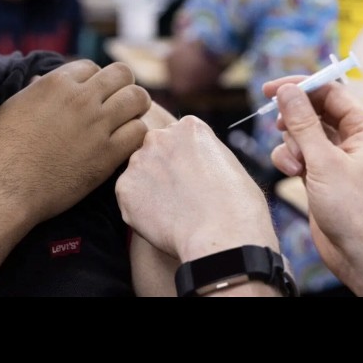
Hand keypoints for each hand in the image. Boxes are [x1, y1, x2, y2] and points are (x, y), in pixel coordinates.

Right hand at [0, 59, 150, 223]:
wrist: (0, 188)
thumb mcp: (14, 107)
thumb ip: (35, 92)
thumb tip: (41, 82)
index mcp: (56, 82)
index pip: (92, 66)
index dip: (93, 81)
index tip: (92, 96)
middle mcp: (81, 98)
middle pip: (122, 74)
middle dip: (122, 86)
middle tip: (116, 106)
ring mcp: (97, 126)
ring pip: (138, 98)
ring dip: (135, 108)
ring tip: (126, 122)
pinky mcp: (107, 156)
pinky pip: (139, 132)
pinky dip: (136, 135)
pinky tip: (124, 145)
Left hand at [116, 116, 277, 262]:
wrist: (222, 235)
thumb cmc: (238, 206)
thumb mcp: (228, 163)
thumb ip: (202, 155)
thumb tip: (192, 165)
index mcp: (188, 126)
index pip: (177, 139)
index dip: (186, 162)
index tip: (195, 181)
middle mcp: (158, 136)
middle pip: (155, 151)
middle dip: (163, 170)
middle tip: (181, 198)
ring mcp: (138, 161)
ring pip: (140, 174)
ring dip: (150, 189)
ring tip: (174, 212)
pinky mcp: (124, 188)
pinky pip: (129, 198)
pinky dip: (140, 210)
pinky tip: (162, 222)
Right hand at [264, 78, 362, 290]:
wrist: (360, 254)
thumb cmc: (354, 210)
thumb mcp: (323, 161)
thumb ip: (302, 123)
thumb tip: (287, 90)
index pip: (330, 91)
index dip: (300, 87)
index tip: (270, 89)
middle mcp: (353, 138)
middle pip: (313, 110)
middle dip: (293, 121)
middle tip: (277, 125)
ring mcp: (336, 156)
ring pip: (301, 132)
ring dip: (291, 145)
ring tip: (296, 166)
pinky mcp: (322, 172)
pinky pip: (297, 152)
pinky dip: (289, 160)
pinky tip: (293, 175)